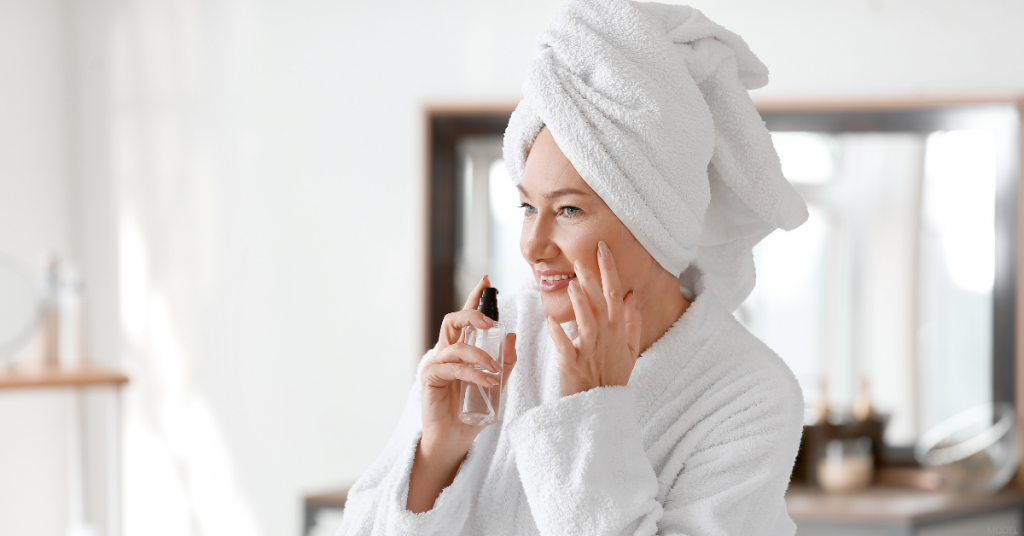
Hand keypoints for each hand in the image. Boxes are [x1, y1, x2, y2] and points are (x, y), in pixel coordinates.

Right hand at [419, 275, 517, 453]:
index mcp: (460, 349)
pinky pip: (453, 369)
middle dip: (472, 315)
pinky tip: (487, 381)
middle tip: (490, 323)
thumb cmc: (473, 411)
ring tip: (495, 370)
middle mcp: (445, 352)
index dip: (474, 297)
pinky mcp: (430, 379)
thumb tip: (511, 335)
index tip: (487, 280)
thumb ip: (504, 362)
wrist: (455, 440)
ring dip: (479, 355)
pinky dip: (472, 373)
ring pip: (455, 346)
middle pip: (452, 321)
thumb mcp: (496, 384)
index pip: (466, 318)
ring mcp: (436, 364)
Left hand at [547, 241, 641, 396]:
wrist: (600, 409)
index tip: (602, 249)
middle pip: (601, 304)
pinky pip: (565, 346)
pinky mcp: (573, 365)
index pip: (616, 294)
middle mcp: (606, 339)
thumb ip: (632, 322)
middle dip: (592, 280)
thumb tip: (630, 295)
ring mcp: (590, 351)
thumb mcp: (630, 351)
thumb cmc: (612, 377)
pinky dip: (558, 334)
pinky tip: (551, 320)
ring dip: (580, 303)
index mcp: (618, 332)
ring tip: (571, 284)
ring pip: (587, 322)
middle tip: (581, 260)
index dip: (609, 270)